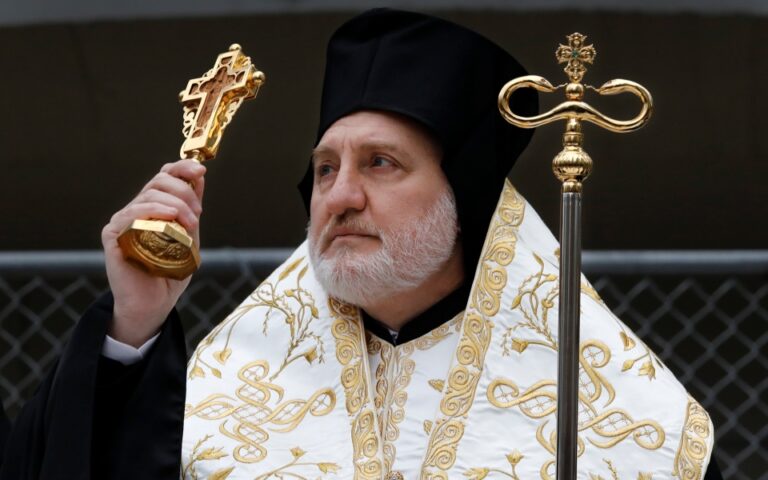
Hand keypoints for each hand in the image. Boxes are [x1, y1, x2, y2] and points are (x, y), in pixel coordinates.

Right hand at [101, 159, 205, 347]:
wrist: (154, 303)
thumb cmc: (170, 272)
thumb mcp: (189, 236)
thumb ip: (192, 210)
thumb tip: (199, 177)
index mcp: (154, 207)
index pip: (164, 176)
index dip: (182, 168)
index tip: (200, 171)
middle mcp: (136, 209)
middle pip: (158, 181)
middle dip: (184, 191)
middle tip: (198, 213)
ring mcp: (123, 221)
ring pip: (149, 195)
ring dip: (176, 204)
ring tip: (192, 223)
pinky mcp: (113, 235)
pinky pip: (131, 214)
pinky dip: (153, 211)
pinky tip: (169, 218)